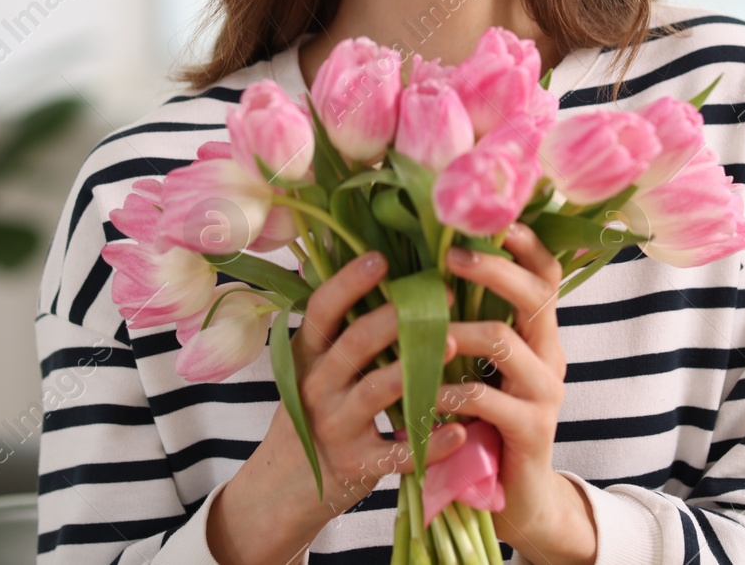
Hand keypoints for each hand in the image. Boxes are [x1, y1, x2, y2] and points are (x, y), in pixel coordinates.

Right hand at [209, 250, 466, 564]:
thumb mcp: (312, 367)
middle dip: (398, 316)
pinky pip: (396, 455)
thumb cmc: (313, 412)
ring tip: (455, 345)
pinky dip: (429, 444)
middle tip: (442, 294)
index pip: (322, 311)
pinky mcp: (356, 466)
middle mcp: (316, 386)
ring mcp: (335, 427)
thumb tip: (364, 257)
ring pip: (377, 391)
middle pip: (355, 343)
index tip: (382, 257)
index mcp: (307, 355)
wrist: (284, 487)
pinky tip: (460, 431)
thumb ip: (338, 327)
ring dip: (417, 368)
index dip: (348, 282)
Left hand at [441, 223, 597, 564]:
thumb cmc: (483, 419)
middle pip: (536, 294)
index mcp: (539, 331)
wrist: (513, 498)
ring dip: (459, 329)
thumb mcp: (479, 364)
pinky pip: (488, 397)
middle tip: (450, 255)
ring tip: (425, 328)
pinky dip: (450, 389)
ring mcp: (545, 392)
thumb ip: (465, 321)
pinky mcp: (531, 430)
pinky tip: (424, 389)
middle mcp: (551, 353)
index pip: (545, 272)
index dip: (524, 241)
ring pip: (507, 341)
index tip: (490, 215)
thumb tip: (422, 262)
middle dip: (493, 269)